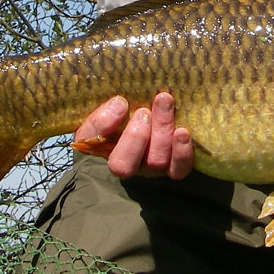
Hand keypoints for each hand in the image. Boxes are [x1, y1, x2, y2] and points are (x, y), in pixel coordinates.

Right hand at [73, 92, 194, 179]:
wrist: (156, 114)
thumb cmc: (128, 108)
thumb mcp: (111, 105)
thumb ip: (106, 108)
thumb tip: (120, 104)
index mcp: (100, 146)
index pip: (91, 142)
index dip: (105, 125)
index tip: (121, 103)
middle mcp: (125, 163)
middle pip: (125, 163)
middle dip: (135, 136)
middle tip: (144, 111)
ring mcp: (150, 168)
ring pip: (154, 161)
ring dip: (160, 132)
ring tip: (165, 104)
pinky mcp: (174, 168)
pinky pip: (178, 170)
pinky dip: (181, 153)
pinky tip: (182, 132)